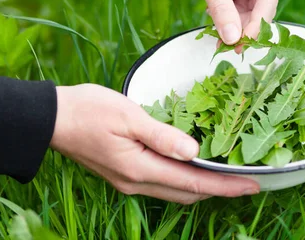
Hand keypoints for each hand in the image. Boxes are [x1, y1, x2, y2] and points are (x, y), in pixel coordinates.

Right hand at [51, 84, 259, 203]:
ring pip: (176, 191)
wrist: (51, 119)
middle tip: (248, 181)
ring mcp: (129, 180)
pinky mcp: (125, 173)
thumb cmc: (89, 110)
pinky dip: (185, 179)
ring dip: (203, 186)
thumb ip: (162, 136)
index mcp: (139, 169)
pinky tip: (195, 167)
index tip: (253, 186)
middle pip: (188, 193)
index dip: (226, 186)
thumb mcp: (128, 116)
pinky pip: (163, 183)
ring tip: (229, 176)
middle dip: (220, 190)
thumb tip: (194, 151)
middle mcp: (136, 182)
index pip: (193, 183)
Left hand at [131, 0, 280, 43]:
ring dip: (235, 27)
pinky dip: (227, 20)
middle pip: (261, 7)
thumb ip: (222, 9)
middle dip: (245, 27)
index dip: (257, 23)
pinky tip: (215, 28)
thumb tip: (232, 39)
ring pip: (249, 12)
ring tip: (219, 42)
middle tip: (231, 48)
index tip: (242, 43)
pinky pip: (237, 9)